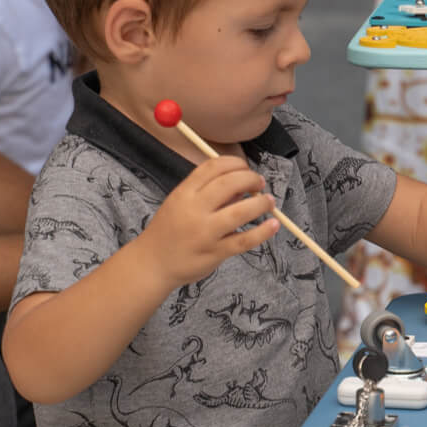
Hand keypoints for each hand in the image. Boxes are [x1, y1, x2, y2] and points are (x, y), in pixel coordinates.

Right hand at [138, 156, 279, 287]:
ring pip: (240, 212)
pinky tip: (273, 225)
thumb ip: (207, 192)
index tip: (246, 168)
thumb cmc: (170, 230)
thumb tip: (242, 183)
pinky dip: (263, 231)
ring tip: (269, 202)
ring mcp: (205, 232)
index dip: (236, 163)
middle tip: (260, 184)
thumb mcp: (180, 203)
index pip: (213, 167)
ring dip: (261, 204)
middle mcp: (194, 210)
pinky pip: (244, 240)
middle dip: (250, 179)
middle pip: (229, 184)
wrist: (153, 263)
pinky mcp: (215, 252)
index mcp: (184, 193)